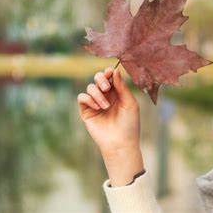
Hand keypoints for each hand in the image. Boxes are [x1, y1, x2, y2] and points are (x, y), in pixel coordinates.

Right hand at [77, 67, 143, 185]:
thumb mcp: (130, 102)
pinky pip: (82, 98)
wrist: (120, 142)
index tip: (110, 72)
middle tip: (106, 87)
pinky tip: (97, 108)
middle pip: (98, 78)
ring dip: (97, 94)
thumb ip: (122, 86)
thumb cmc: (129, 123)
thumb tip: (114, 70)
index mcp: (117, 92)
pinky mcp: (86, 111)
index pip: (110, 76)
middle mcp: (106, 96)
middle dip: (101, 79)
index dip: (109, 72)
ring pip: (90, 87)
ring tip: (105, 106)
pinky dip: (88, 99)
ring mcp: (95, 103)